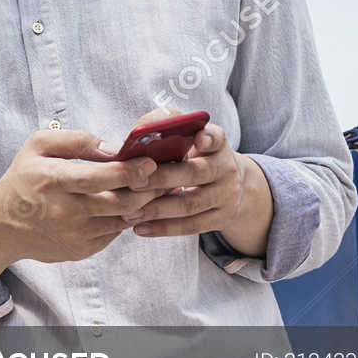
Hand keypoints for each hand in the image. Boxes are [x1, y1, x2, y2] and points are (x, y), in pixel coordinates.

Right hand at [0, 129, 164, 263]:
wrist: (2, 225)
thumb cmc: (23, 179)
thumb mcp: (38, 146)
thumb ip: (74, 140)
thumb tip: (112, 148)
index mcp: (53, 180)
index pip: (99, 178)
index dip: (129, 171)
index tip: (150, 163)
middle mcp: (65, 211)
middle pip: (120, 202)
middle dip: (148, 189)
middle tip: (164, 176)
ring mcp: (75, 234)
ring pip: (122, 219)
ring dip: (143, 204)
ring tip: (154, 188)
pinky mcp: (82, 249)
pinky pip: (114, 232)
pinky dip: (125, 218)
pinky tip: (131, 205)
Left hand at [121, 123, 272, 254]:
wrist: (227, 184)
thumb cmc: (192, 155)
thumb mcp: (186, 138)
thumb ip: (164, 128)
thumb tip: (138, 132)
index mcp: (216, 144)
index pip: (217, 137)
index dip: (209, 137)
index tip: (199, 138)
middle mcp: (226, 168)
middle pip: (194, 173)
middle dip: (163, 179)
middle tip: (134, 184)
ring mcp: (227, 195)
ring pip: (191, 204)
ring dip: (157, 210)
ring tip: (130, 213)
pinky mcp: (223, 218)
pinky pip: (192, 226)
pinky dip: (164, 228)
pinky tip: (140, 229)